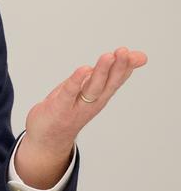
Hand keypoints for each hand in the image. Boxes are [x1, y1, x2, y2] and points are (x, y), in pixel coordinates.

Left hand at [17, 46, 147, 188]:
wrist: (48, 139)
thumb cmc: (68, 109)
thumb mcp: (86, 90)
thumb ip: (100, 75)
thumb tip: (118, 59)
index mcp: (100, 97)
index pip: (116, 80)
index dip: (127, 68)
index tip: (140, 56)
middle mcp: (93, 102)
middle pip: (108, 83)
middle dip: (118, 67)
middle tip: (124, 51)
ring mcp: (77, 106)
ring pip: (93, 87)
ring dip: (101, 71)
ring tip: (109, 56)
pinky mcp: (60, 108)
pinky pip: (69, 93)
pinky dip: (77, 81)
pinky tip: (83, 70)